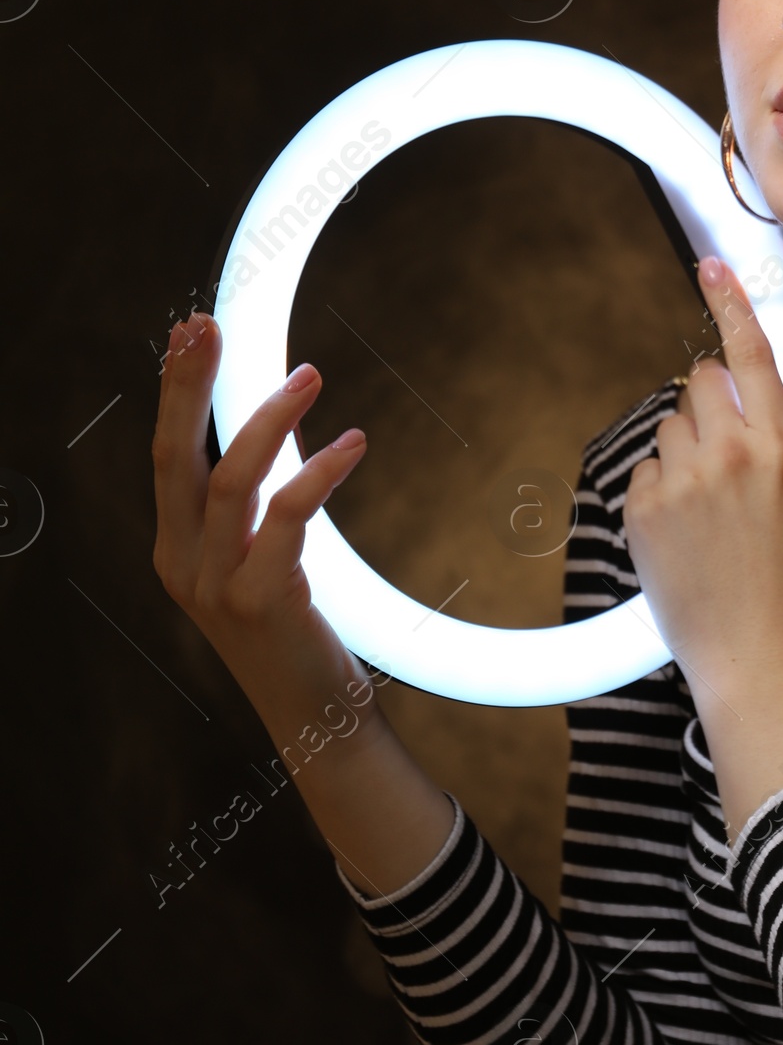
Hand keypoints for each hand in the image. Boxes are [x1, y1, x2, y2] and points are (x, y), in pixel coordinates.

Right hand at [151, 314, 370, 735]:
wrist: (318, 720)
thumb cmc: (296, 635)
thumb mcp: (257, 565)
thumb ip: (250, 510)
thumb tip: (267, 430)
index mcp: (176, 551)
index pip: (166, 456)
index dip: (176, 391)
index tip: (191, 331)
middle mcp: (184, 566)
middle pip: (174, 457)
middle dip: (187, 385)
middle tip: (207, 324)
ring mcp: (216, 587)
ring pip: (229, 481)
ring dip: (270, 419)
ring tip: (310, 375)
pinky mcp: (261, 601)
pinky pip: (286, 517)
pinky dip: (318, 473)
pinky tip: (354, 443)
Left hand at [622, 257, 782, 722]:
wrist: (756, 660)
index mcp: (782, 447)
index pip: (754, 353)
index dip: (731, 302)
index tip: (710, 265)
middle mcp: (730, 454)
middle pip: (704, 382)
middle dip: (715, 404)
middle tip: (732, 455)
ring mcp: (682, 482)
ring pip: (671, 425)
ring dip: (686, 449)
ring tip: (712, 507)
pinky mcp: (643, 512)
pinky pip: (645, 471)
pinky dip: (661, 490)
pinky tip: (687, 532)